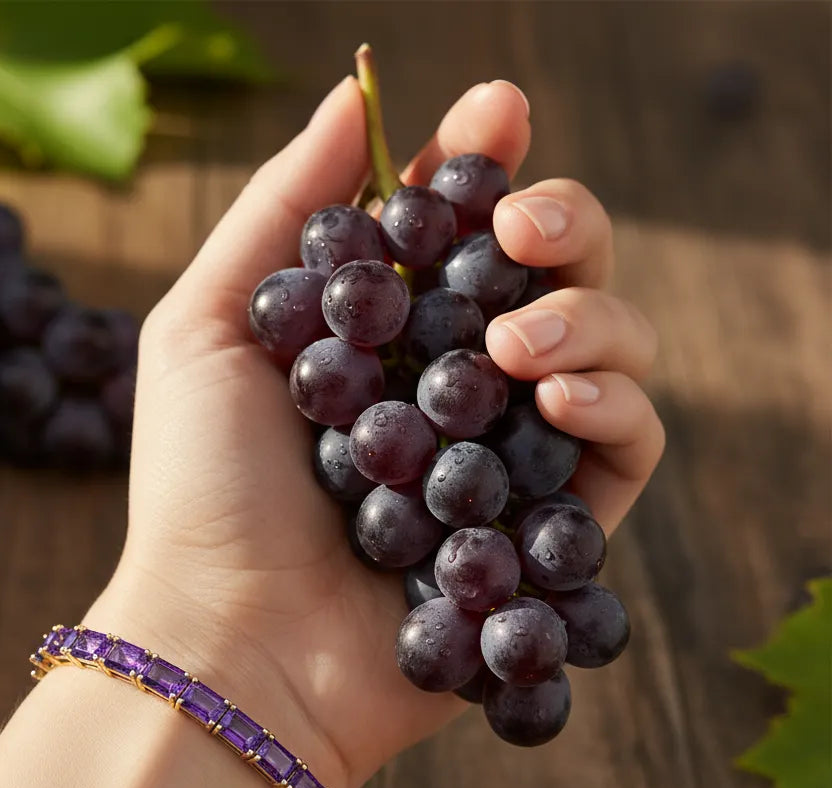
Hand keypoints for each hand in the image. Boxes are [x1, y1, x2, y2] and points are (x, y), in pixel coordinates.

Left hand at [88, 77, 663, 787]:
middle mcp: (453, 389)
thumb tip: (357, 96)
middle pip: (551, 278)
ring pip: (609, 349)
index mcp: (382, 338)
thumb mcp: (206, 328)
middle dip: (560, 227)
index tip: (500, 111)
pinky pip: (629, 449)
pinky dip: (616, 405)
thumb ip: (284, 211)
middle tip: (522, 228)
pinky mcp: (550, 532)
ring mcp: (505, 459)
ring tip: (516, 344)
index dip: (487, 165)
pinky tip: (563, 395)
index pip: (458, 232)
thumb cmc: (202, 494)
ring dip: (588, 317)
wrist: (234, 648)